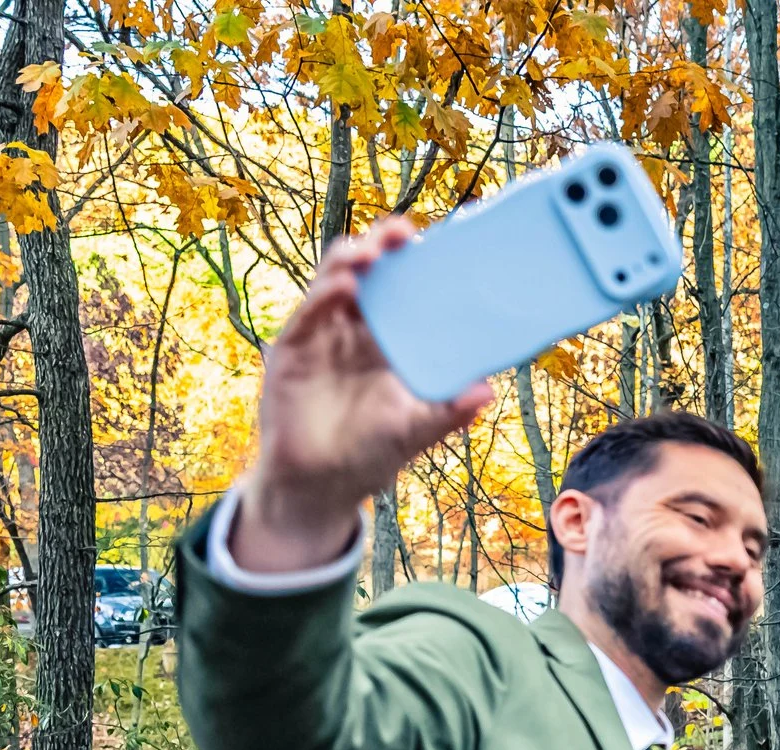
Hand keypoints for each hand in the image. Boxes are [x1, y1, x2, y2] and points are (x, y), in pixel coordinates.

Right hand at [235, 218, 492, 573]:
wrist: (319, 486)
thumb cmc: (368, 455)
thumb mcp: (415, 431)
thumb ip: (448, 412)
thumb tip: (486, 390)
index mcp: (386, 342)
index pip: (400, 289)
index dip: (412, 263)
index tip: (435, 241)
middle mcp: (353, 331)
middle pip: (367, 273)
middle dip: (381, 245)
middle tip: (403, 232)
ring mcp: (321, 336)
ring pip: (334, 281)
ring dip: (352, 260)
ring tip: (374, 252)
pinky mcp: (293, 350)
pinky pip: (308, 314)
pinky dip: (326, 296)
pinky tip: (348, 287)